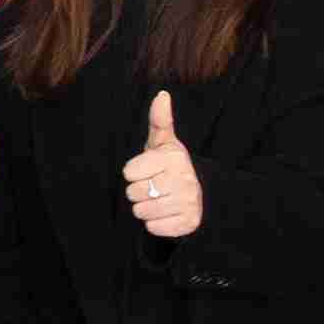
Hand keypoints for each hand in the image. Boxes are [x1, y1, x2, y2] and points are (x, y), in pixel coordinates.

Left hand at [120, 91, 200, 239]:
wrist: (195, 196)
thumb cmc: (169, 166)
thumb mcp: (162, 143)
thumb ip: (159, 120)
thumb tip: (162, 94)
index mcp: (174, 157)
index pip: (129, 172)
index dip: (133, 173)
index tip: (146, 171)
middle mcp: (184, 178)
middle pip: (133, 193)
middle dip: (138, 192)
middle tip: (153, 187)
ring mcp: (188, 202)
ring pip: (142, 212)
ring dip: (145, 209)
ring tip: (157, 200)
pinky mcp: (189, 222)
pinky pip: (154, 228)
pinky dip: (155, 224)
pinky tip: (165, 214)